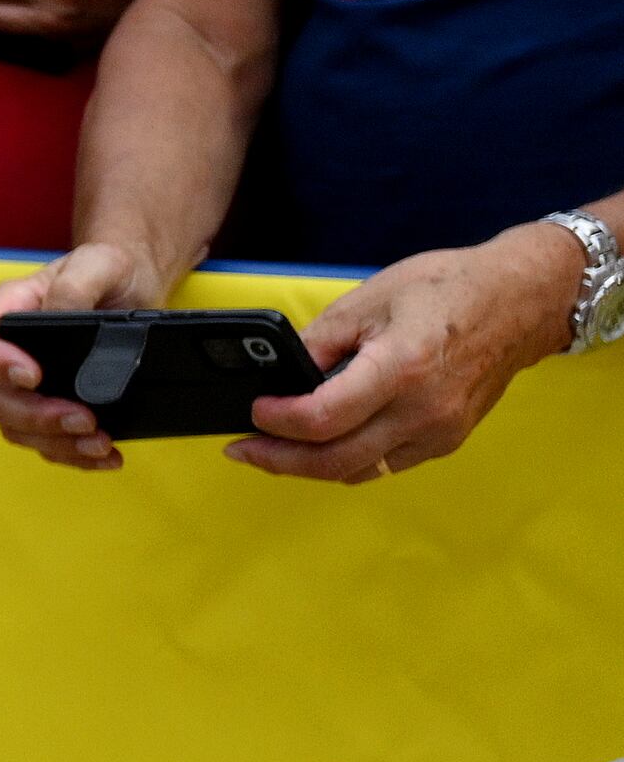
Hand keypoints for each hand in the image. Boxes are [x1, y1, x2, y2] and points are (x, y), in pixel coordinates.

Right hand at [0, 239, 166, 466]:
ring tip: (100, 444)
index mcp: (8, 311)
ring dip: (56, 443)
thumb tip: (60, 317)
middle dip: (36, 416)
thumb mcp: (99, 262)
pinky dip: (75, 456)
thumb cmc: (109, 268)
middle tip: (83, 420)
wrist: (133, 288)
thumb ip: (75, 286)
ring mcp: (26, 385)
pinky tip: (106, 456)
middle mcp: (7, 352)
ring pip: (16, 428)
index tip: (32, 377)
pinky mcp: (51, 406)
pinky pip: (47, 442)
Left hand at [231, 224, 586, 482]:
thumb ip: (319, 341)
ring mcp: (440, 431)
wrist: (520, 301)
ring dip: (308, 468)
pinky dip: (346, 461)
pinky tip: (320, 446)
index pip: (322, 418)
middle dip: (278, 460)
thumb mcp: (369, 299)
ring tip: (271, 451)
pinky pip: (385, 466)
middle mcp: (424, 410)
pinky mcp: (447, 440)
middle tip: (241, 450)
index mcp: (401, 368)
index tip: (252, 411)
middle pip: (335, 460)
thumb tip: (277, 375)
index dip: (276, 421)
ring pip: (358, 471)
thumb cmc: (447, 290)